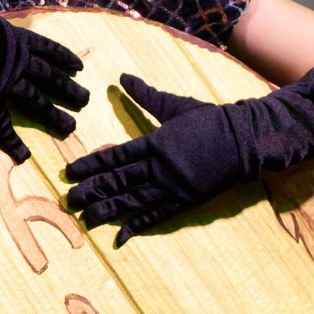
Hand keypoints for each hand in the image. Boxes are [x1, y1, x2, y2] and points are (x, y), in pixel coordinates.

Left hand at [64, 62, 313, 242]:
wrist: (245, 140)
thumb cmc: (211, 120)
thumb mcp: (176, 105)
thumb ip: (147, 95)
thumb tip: (122, 77)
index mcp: (155, 142)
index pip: (115, 156)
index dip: (91, 165)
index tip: (69, 172)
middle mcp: (160, 167)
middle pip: (119, 181)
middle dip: (92, 191)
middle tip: (68, 200)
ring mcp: (173, 186)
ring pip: (133, 201)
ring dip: (108, 211)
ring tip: (85, 219)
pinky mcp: (186, 201)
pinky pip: (157, 216)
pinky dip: (138, 226)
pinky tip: (121, 236)